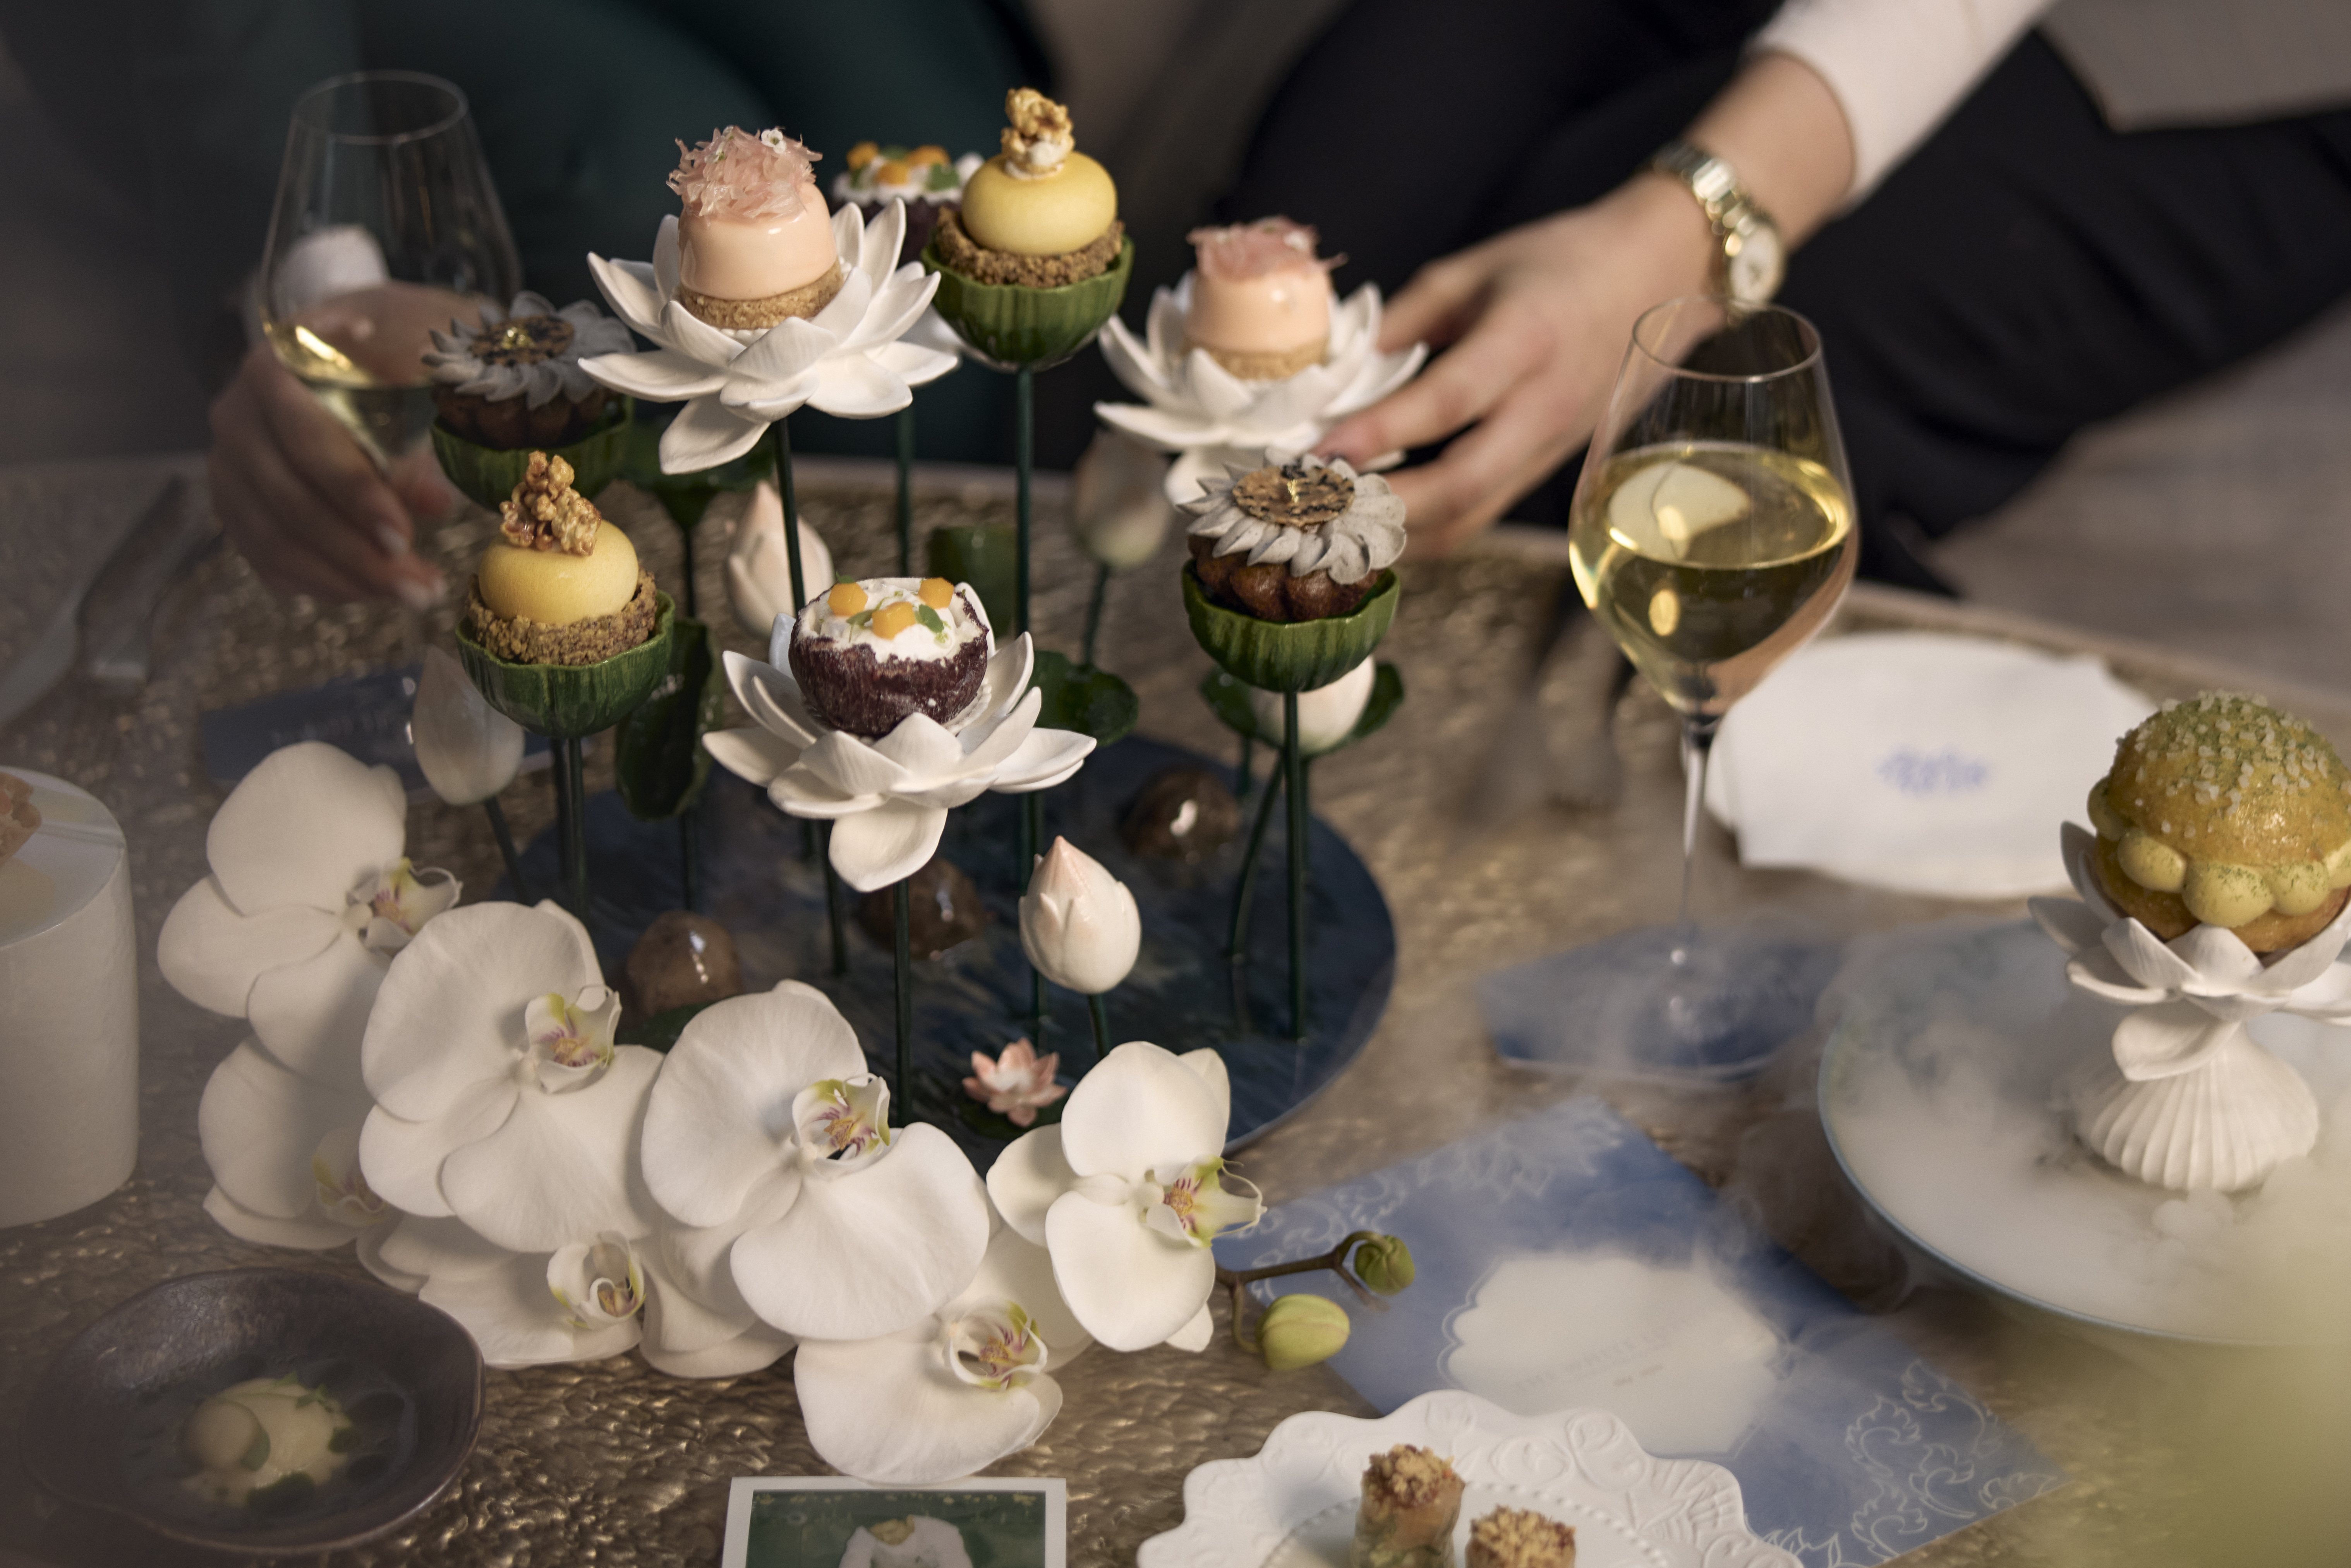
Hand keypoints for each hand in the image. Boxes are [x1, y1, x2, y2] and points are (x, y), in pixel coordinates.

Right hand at [206, 341, 453, 604]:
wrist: (377, 340)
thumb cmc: (407, 345)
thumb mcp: (426, 362)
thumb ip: (425, 425)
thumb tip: (430, 501)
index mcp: (276, 368)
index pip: (308, 442)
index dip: (355, 495)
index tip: (403, 537)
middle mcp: (238, 414)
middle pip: (289, 500)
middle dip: (358, 555)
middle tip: (422, 590)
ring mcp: (232, 462)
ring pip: (274, 539)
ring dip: (345, 579)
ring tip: (413, 596)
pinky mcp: (239, 501)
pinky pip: (267, 556)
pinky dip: (319, 581)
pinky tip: (370, 593)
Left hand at [1317, 176, 1713, 556]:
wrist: (1652, 276)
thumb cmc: (1554, 264)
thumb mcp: (1468, 273)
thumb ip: (1398, 324)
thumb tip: (1330, 376)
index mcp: (1523, 341)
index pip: (1447, 402)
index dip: (1380, 432)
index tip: (1316, 450)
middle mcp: (1542, 407)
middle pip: (1462, 485)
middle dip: (1382, 505)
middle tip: (1315, 505)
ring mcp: (1549, 447)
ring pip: (1470, 517)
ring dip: (1398, 531)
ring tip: (1333, 522)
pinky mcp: (1545, 469)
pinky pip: (1480, 516)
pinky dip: (1425, 530)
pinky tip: (1378, 519)